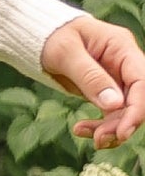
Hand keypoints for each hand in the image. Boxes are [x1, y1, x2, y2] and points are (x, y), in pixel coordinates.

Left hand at [40, 13, 144, 146]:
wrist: (40, 36)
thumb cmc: (53, 36)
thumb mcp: (66, 52)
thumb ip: (90, 76)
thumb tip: (114, 104)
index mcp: (121, 47)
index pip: (142, 82)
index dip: (137, 109)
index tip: (122, 132)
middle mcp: (125, 64)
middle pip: (137, 100)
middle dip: (121, 124)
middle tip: (99, 140)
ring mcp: (117, 79)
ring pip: (125, 112)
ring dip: (110, 129)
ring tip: (84, 134)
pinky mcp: (106, 92)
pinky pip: (111, 114)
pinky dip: (99, 126)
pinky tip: (80, 130)